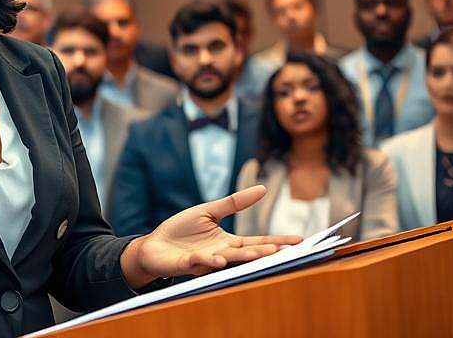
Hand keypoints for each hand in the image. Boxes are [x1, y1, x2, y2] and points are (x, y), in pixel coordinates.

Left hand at [121, 185, 302, 287]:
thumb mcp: (208, 211)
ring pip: (228, 259)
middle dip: (264, 252)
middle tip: (283, 252)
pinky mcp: (188, 264)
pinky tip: (219, 258)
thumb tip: (262, 188)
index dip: (277, 241)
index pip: (257, 241)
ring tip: (260, 254)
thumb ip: (234, 203)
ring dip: (243, 257)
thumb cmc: (181, 231)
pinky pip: (200, 261)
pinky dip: (209, 260)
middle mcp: (222, 253)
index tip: (298, 241)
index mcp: (228, 242)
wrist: (154, 246)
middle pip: (247, 252)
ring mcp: (206, 261)